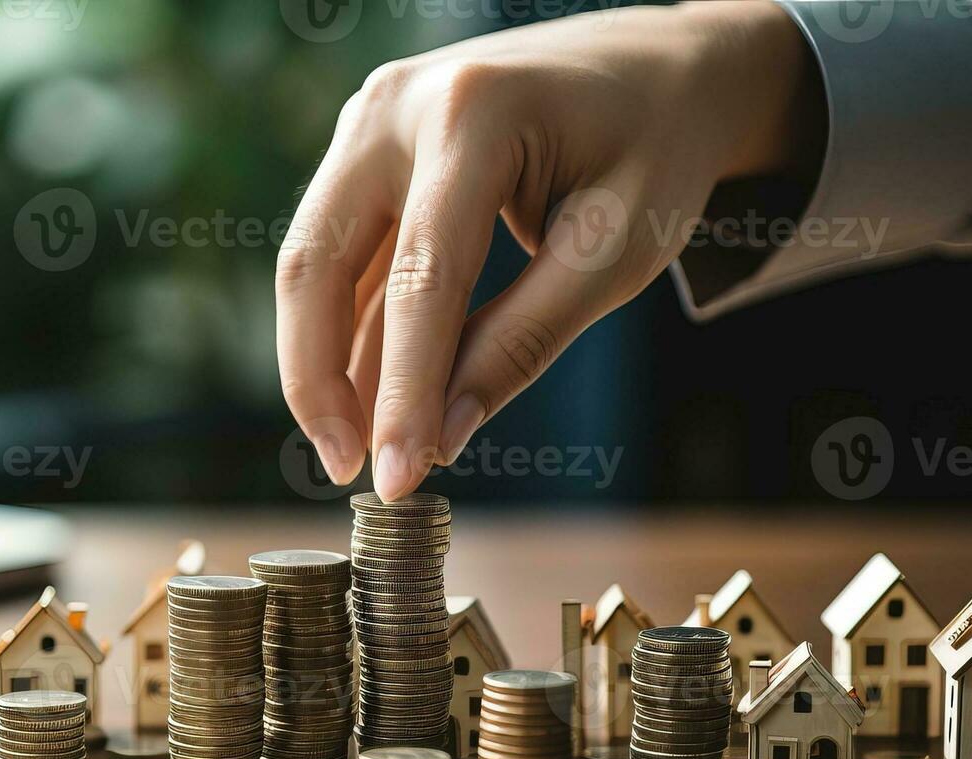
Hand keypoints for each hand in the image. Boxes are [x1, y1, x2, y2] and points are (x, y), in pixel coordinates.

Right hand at [275, 1, 822, 499]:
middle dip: (319, 379)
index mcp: (476, 112)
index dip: (402, 390)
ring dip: (325, 359)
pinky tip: (370, 391)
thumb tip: (442, 437)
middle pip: (317, 261)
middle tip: (348, 470)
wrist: (659, 66)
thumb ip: (523, 341)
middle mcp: (400, 104)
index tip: (394, 480)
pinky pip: (340, 248)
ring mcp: (371, 116)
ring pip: (312, 259)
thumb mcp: (615, 253)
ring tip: (361, 446)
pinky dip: (349, 323)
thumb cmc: (655, 150)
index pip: (422, 277)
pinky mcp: (366, 144)